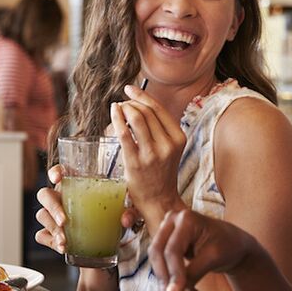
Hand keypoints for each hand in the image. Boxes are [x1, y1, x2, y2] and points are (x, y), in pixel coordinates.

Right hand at [34, 164, 141, 254]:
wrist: (107, 242)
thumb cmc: (112, 218)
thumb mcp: (124, 212)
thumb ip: (129, 212)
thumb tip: (126, 219)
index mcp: (77, 185)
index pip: (61, 171)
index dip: (56, 171)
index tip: (58, 178)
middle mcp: (62, 197)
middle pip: (45, 195)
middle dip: (53, 207)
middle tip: (64, 221)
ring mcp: (54, 215)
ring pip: (42, 216)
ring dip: (53, 229)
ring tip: (65, 241)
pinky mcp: (51, 233)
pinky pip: (42, 235)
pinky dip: (51, 241)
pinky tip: (63, 247)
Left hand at [112, 84, 187, 226]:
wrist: (160, 201)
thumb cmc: (161, 172)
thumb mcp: (169, 148)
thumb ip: (160, 129)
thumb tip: (140, 104)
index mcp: (178, 138)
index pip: (159, 109)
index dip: (142, 95)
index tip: (129, 89)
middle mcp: (168, 145)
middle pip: (146, 111)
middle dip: (130, 103)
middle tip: (121, 104)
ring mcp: (152, 154)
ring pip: (136, 118)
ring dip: (124, 109)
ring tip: (117, 109)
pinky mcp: (136, 162)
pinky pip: (124, 133)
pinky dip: (117, 119)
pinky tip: (113, 114)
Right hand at [148, 208, 257, 290]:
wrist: (232, 244)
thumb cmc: (228, 245)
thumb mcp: (213, 259)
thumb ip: (193, 276)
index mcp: (186, 218)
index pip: (172, 250)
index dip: (173, 274)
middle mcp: (171, 220)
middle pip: (158, 253)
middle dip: (164, 279)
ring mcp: (166, 230)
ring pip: (156, 260)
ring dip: (165, 282)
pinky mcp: (166, 243)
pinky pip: (161, 263)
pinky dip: (170, 280)